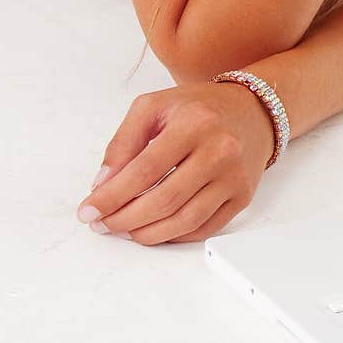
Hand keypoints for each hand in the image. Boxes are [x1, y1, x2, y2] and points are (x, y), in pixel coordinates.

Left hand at [75, 81, 277, 245]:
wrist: (252, 111)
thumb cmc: (200, 108)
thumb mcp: (154, 107)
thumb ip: (123, 142)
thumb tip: (104, 184)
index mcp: (195, 123)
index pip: (145, 169)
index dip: (112, 195)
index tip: (90, 209)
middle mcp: (220, 150)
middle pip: (165, 199)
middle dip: (125, 219)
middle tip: (103, 224)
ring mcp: (234, 176)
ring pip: (185, 220)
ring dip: (147, 233)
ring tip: (125, 230)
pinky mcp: (243, 196)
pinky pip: (205, 228)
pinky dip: (174, 235)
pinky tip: (155, 229)